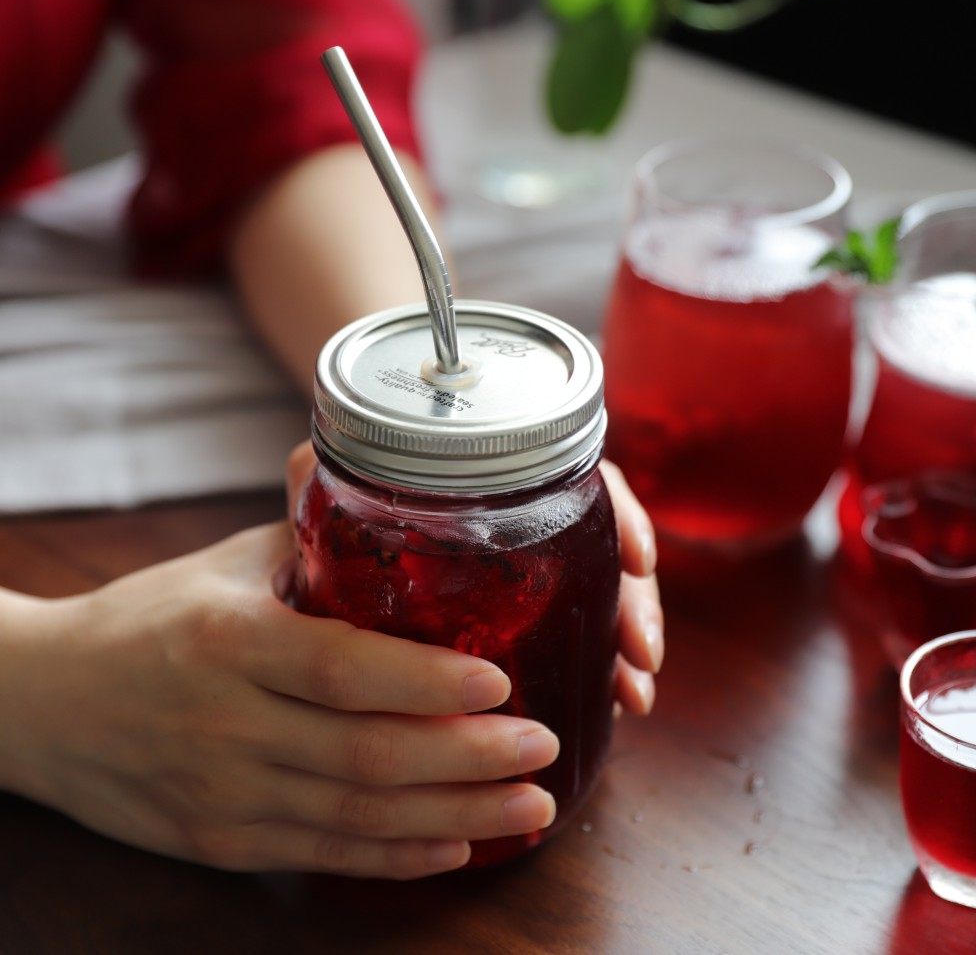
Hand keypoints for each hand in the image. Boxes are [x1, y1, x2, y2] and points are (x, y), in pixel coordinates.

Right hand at [0, 527, 559, 877]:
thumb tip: (404, 503)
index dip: (426, 681)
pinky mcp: (220, 841)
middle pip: (365, 753)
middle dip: (468, 760)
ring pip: (357, 816)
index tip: (502, 682)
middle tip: (541, 749)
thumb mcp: (225, 565)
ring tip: (529, 809)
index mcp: (228, 639)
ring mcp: (223, 793)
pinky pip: (324, 856)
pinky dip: (397, 856)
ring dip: (455, 819)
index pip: (341, 667)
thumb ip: (314, 540)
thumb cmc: (145, 619)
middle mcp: (226, 722)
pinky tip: (457, 849)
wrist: (41, 703)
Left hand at [286, 444, 663, 715]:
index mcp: (500, 481)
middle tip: (641, 653)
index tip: (637, 556)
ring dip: (625, 644)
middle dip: (633, 600)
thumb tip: (306, 468)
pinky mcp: (530, 623)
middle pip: (604, 549)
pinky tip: (613, 707)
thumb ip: (322, 480)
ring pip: (600, 600)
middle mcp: (528, 524)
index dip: (619, 513)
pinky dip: (600, 673)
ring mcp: (534, 575)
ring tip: (632, 696)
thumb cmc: (345, 514)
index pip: (580, 478)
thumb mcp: (332, 495)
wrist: (344, 550)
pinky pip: (579, 644)